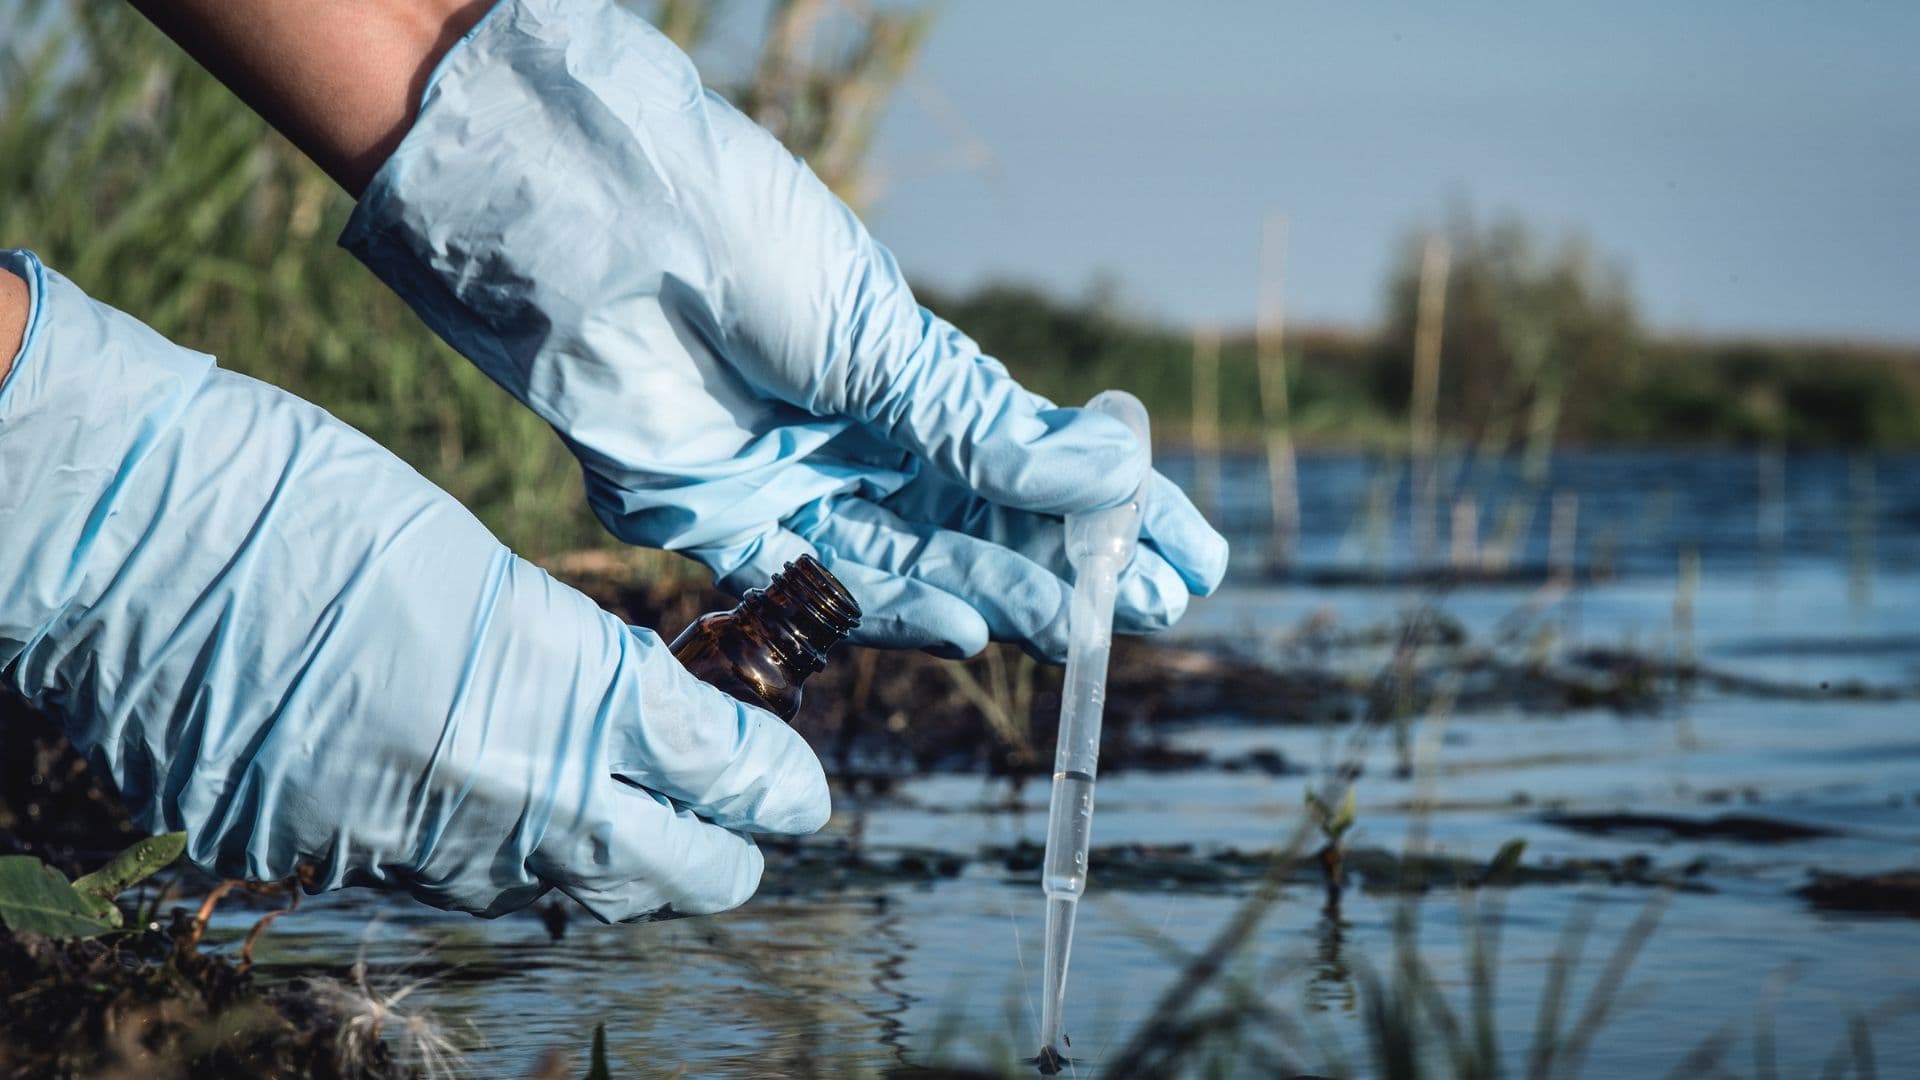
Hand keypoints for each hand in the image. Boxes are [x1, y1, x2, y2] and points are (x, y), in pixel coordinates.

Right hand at [0, 250, 827, 920]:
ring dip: (612, 862)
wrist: (123, 532)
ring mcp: (403, 844)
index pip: (717, 773)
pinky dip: (494, 857)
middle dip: (721, 852)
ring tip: (634, 820)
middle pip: (668, 875)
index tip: (800, 790)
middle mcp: (495, 796)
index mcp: (557, 692)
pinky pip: (446, 885)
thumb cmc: (306, 497)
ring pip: (560, 894)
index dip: (774, 785)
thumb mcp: (478, 565)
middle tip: (738, 817)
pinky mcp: (318, 860)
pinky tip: (495, 810)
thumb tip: (646, 725)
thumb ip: (575, 664)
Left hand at [341, 0, 1228, 660]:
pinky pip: (823, 587)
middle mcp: (859, 435)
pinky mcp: (723, 524)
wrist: (593, 228)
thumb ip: (980, 426)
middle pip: (986, 523)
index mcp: (907, 371)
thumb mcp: (879, 335)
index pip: (1034, 457)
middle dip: (1074, 567)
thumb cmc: (741, 240)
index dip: (1115, 508)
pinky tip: (970, 629)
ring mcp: (796, 482)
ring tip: (1083, 627)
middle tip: (1158, 610)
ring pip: (921, 563)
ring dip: (1004, 597)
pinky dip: (897, 611)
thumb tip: (1113, 472)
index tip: (1191, 551)